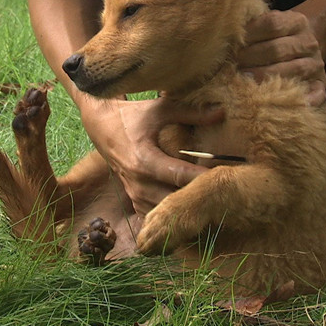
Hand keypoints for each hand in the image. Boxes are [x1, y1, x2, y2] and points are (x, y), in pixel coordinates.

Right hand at [80, 96, 223, 214]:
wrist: (101, 128)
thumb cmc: (133, 117)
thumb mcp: (160, 110)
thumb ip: (191, 113)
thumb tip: (221, 113)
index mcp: (144, 160)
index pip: (179, 175)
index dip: (201, 179)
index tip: (224, 178)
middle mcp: (139, 182)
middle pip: (174, 200)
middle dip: (197, 198)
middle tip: (222, 194)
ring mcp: (135, 194)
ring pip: (165, 213)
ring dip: (186, 209)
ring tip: (210, 204)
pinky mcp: (135, 201)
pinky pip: (156, 215)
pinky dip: (172, 215)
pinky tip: (190, 210)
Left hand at [236, 10, 325, 105]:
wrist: (306, 44)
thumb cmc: (276, 38)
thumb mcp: (267, 26)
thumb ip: (251, 29)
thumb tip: (225, 37)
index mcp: (296, 21)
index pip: (272, 24)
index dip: (250, 34)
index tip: (233, 44)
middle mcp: (309, 42)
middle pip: (278, 49)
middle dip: (251, 58)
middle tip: (233, 66)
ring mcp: (316, 64)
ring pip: (293, 71)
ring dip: (266, 77)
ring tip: (245, 83)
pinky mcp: (321, 84)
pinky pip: (316, 93)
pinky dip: (306, 99)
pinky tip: (290, 104)